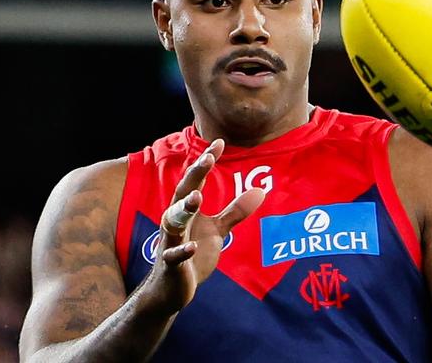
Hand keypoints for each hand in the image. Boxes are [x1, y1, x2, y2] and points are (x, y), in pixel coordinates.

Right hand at [146, 139, 264, 312]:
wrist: (170, 290)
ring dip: (184, 208)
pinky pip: (174, 255)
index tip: (219, 142)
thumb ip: (235, 211)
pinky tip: (192, 246)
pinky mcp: (170, 264)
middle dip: (194, 176)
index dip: (206, 162)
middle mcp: (176, 221)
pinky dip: (182, 250)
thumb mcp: (218, 231)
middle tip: (207, 159)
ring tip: (197, 196)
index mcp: (187, 210)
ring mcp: (171, 242)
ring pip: (173, 221)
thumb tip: (261, 190)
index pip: (196, 181)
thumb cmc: (192, 255)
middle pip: (183, 193)